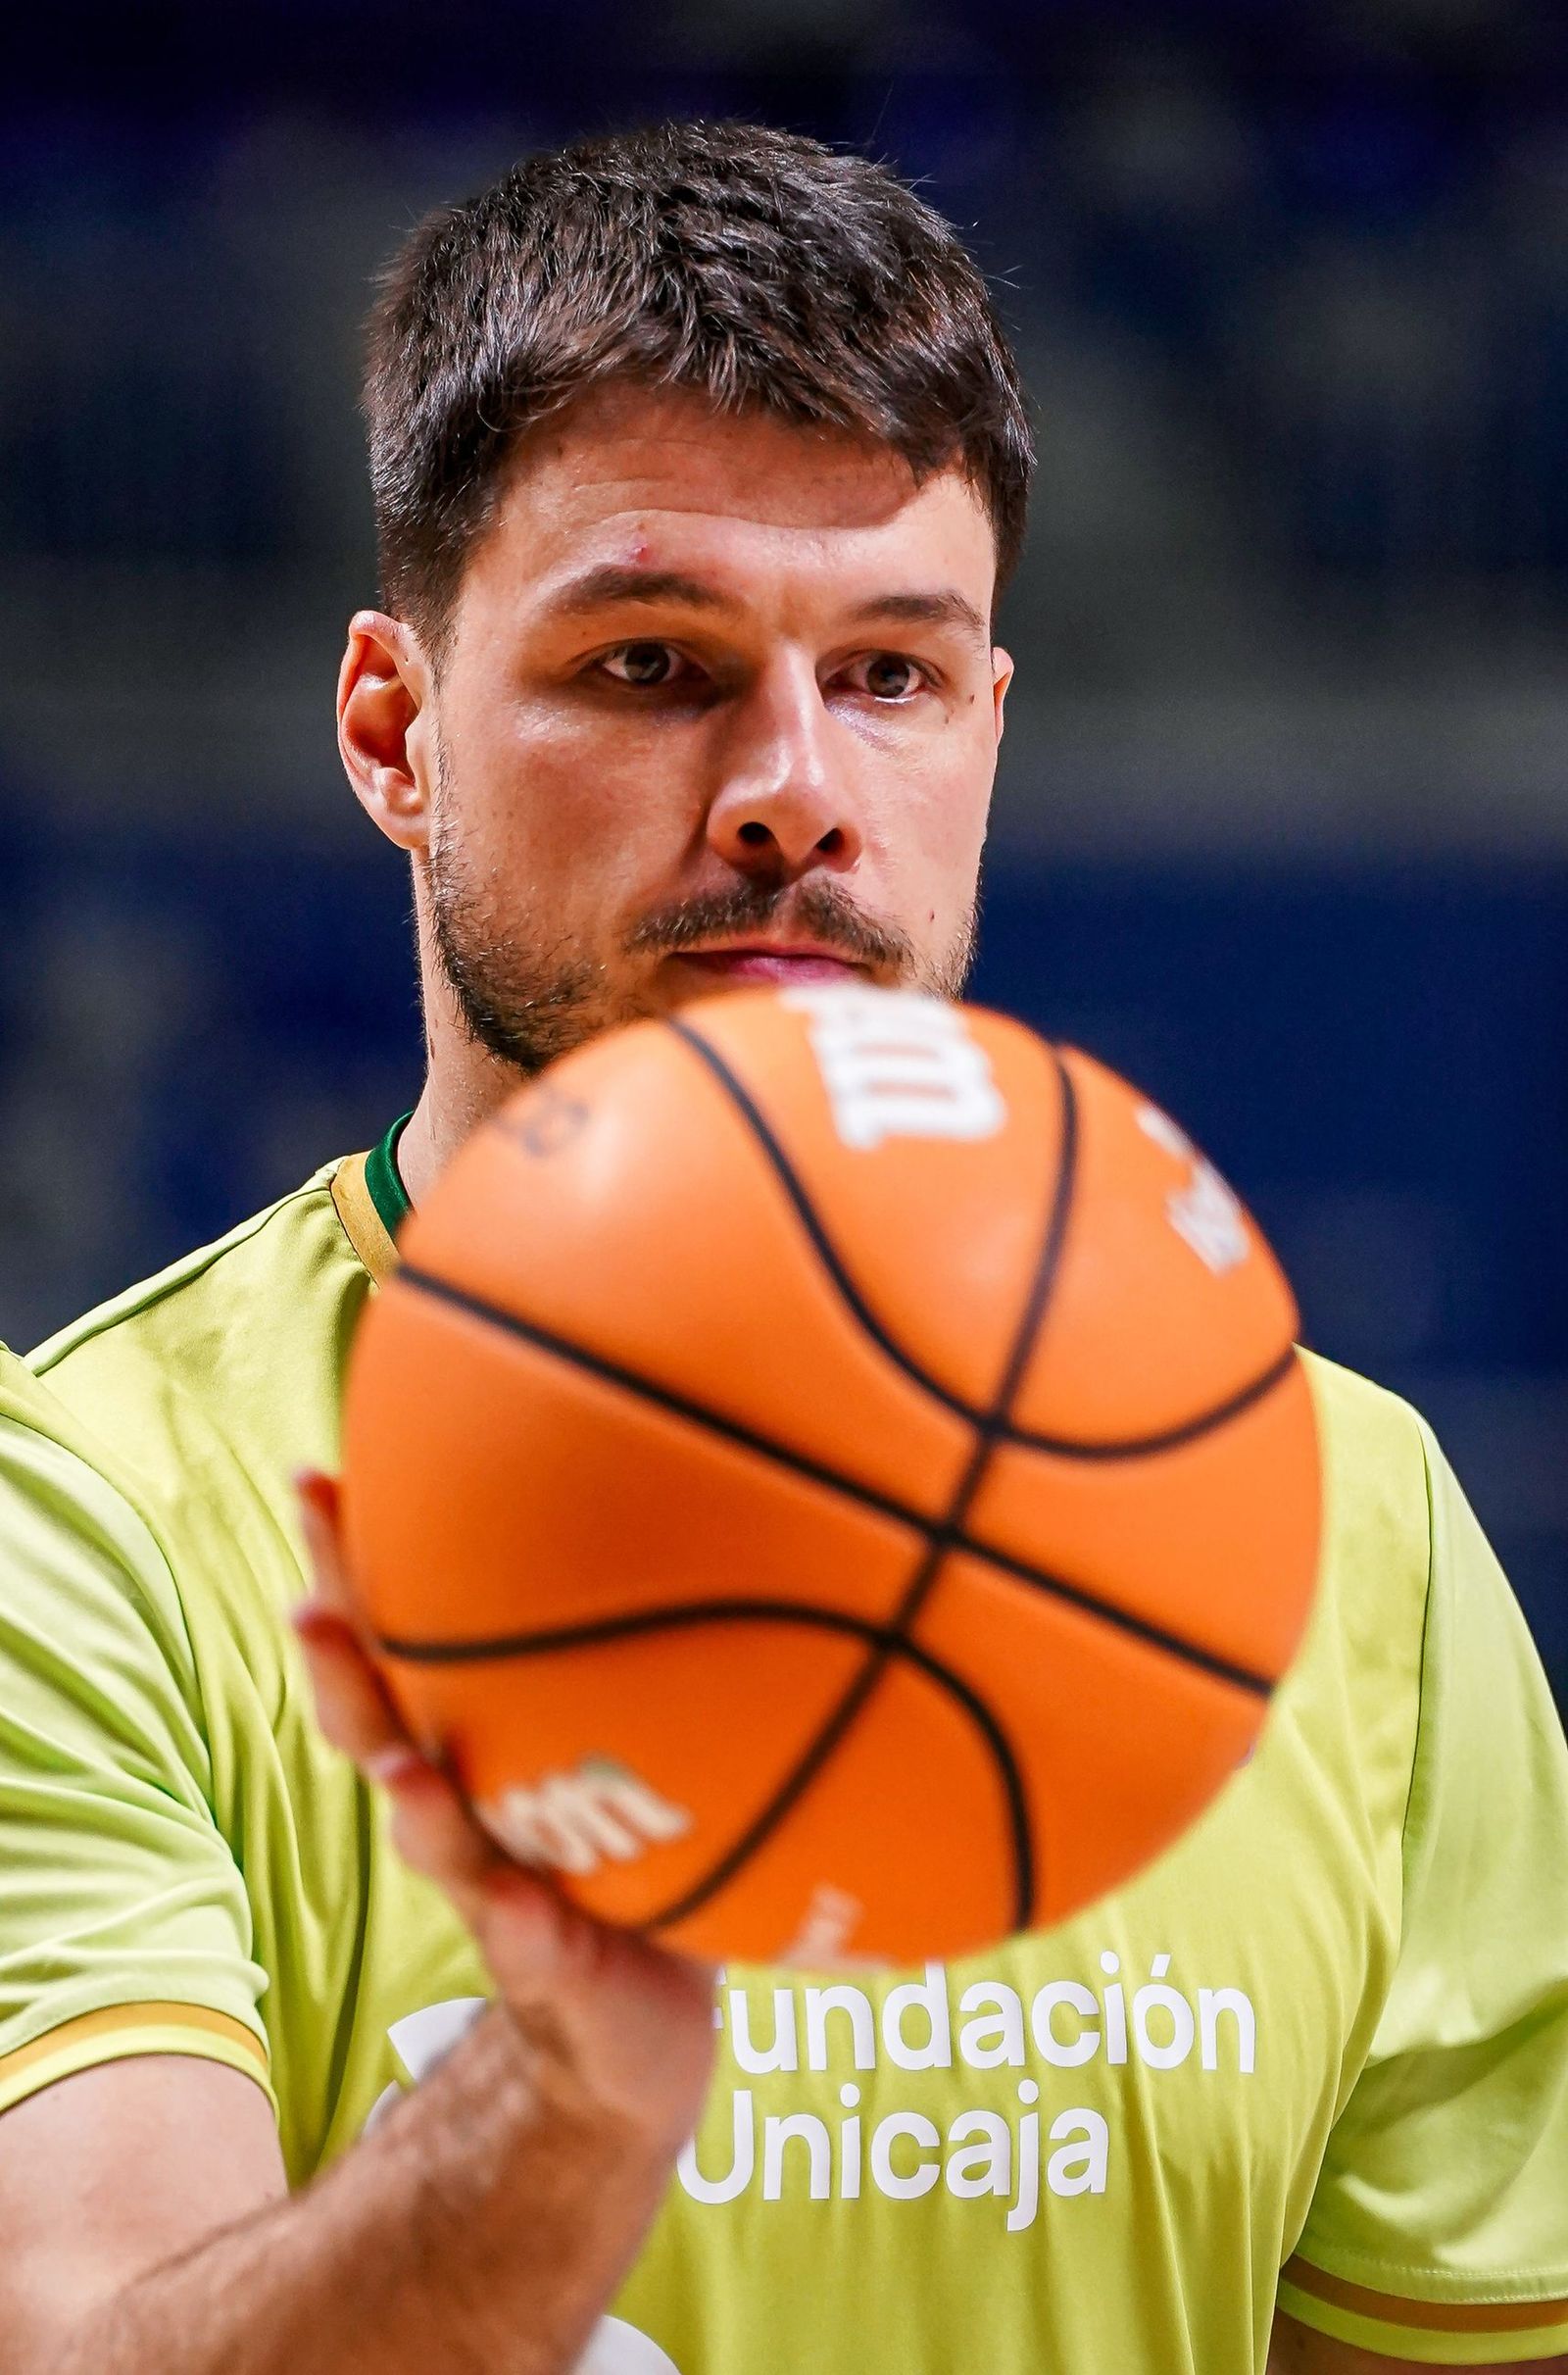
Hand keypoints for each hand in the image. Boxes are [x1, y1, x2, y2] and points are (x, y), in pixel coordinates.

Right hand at [292, 1473, 716, 2155]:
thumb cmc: (645, 1853)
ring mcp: (493, 1891)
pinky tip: (522, 1910)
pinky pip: (526, 1947)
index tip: (315, 1476)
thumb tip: (720, 1487)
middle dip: (338, 1665)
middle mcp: (463, 1807)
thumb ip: (663, 1647)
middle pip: (376, 1725)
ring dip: (414, 1805)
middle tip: (308, 1606)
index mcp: (474, 1741)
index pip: (394, 1638)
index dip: (347, 1565)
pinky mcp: (547, 1972)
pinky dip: (520, 1926)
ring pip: (430, 1840)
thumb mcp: (649, 1740)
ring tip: (403, 1773)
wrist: (640, 2032)